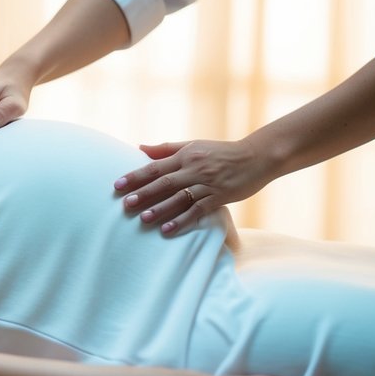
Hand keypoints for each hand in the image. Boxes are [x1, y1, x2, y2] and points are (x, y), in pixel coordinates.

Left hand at [114, 137, 272, 234]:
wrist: (257, 157)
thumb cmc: (221, 151)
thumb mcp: (193, 145)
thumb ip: (166, 149)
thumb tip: (138, 148)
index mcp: (185, 155)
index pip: (155, 166)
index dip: (136, 176)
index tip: (117, 185)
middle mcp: (194, 168)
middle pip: (164, 182)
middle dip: (144, 194)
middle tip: (125, 205)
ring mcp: (207, 183)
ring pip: (180, 197)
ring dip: (161, 209)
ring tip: (143, 219)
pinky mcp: (220, 197)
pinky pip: (198, 210)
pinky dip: (182, 220)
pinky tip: (167, 230)